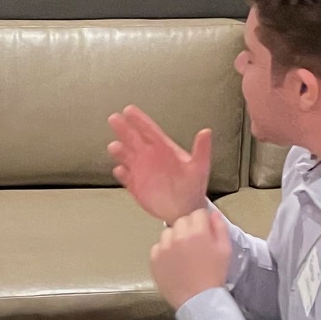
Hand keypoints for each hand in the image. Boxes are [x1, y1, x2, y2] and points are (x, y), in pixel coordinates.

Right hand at [108, 108, 211, 223]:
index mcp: (164, 149)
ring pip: (127, 157)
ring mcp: (142, 171)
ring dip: (120, 151)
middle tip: (114, 118)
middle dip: (123, 129)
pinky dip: (122, 174)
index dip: (139, 120)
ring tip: (114, 146)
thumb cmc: (193, 186)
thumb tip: (206, 132)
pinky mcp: (136, 186)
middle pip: (134, 139)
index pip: (150, 130)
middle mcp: (150, 157)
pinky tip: (119, 170)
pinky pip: (126, 178)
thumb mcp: (200, 167)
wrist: (186, 209)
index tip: (129, 110)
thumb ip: (201, 149)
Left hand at [149, 208, 231, 309]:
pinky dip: (164, 251)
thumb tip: (213, 214)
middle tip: (194, 244)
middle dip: (188, 228)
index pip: (197, 213)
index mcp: (198, 232)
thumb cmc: (214, 275)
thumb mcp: (225, 250)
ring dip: (175, 238)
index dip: (203, 222)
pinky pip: (158, 246)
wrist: (198, 300)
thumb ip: (220, 228)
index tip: (204, 232)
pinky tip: (173, 262)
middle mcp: (178, 236)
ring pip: (168, 232)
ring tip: (182, 253)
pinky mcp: (154, 258)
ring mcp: (164, 247)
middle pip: (182, 221)